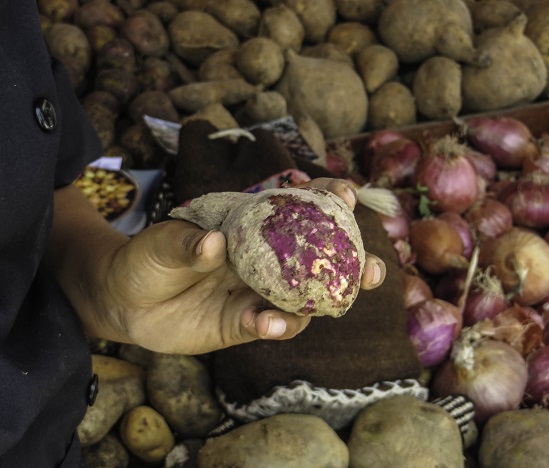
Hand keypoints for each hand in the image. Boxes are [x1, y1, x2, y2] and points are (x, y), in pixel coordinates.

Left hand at [99, 178, 385, 354]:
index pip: (295, 209)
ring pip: (305, 298)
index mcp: (251, 228)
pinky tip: (269, 324)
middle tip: (373, 268)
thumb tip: (213, 244)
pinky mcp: (245, 324)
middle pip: (316, 259)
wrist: (124, 305)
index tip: (346, 195)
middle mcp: (264, 260)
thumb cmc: (145, 259)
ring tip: (338, 301)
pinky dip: (276, 326)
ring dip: (326, 300)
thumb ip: (186, 243)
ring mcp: (258, 294)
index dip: (325, 200)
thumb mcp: (159, 245)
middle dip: (351, 262)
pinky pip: (271, 326)